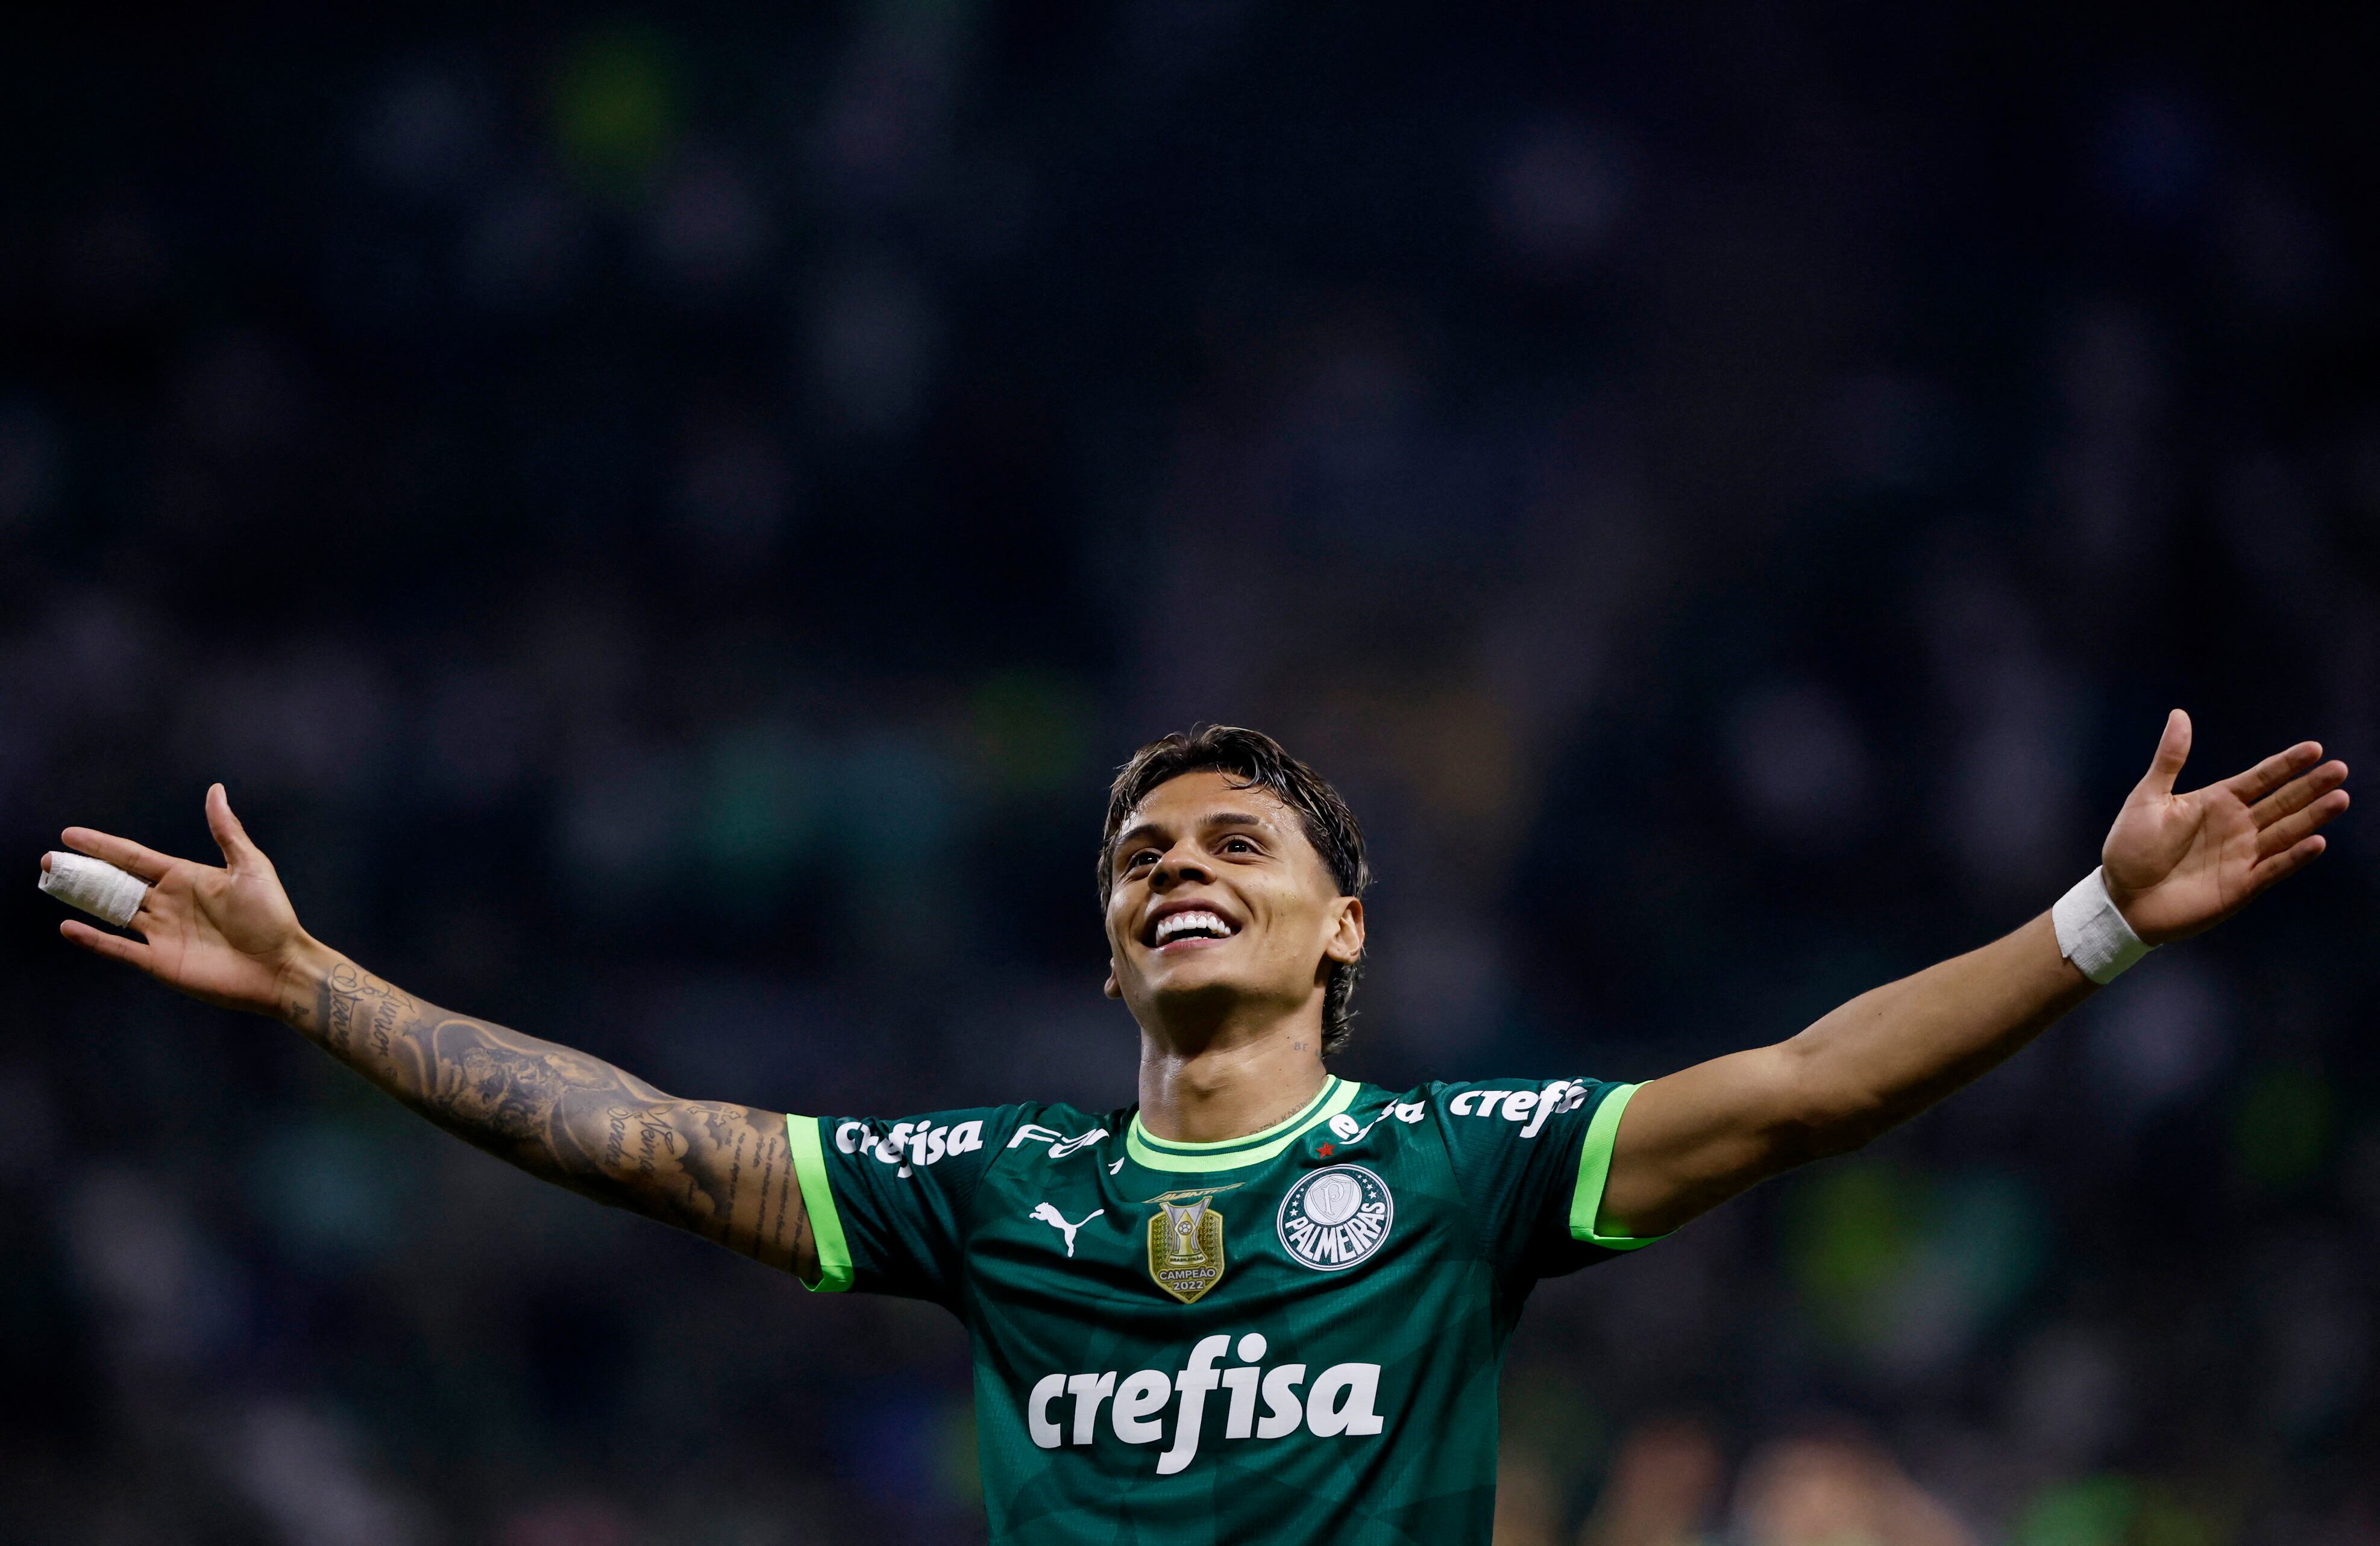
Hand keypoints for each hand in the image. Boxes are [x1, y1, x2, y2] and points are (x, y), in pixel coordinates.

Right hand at [51, 784, 317, 1017]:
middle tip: (48, 859)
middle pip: (115, 882)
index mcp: (185, 877)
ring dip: (82, 897)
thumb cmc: (272, 916)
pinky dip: (93, 939)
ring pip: (111, 911)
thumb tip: (216, 789)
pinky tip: (68, 927)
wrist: (279, 966)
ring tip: (52, 883)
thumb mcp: (250, 866)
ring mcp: (160, 932)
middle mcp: (167, 903)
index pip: (134, 857)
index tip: (71, 834)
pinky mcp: (159, 961)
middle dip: (82, 870)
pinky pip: (119, 948)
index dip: (103, 846)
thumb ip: (226, 831)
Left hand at [2100, 710, 2349, 944]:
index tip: (2314, 749)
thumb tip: (2179, 714)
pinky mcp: (2242, 885)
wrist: (2122, 896)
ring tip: (2340, 798)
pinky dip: (2294, 857)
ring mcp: (2242, 855)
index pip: (2260, 778)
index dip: (2286, 764)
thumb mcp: (2148, 797)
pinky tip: (2316, 842)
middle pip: (2282, 802)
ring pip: (2286, 832)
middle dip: (2310, 786)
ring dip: (2313, 817)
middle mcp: (2237, 826)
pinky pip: (2273, 868)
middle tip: (2339, 769)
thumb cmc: (2131, 846)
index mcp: (2217, 801)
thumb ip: (2170, 759)